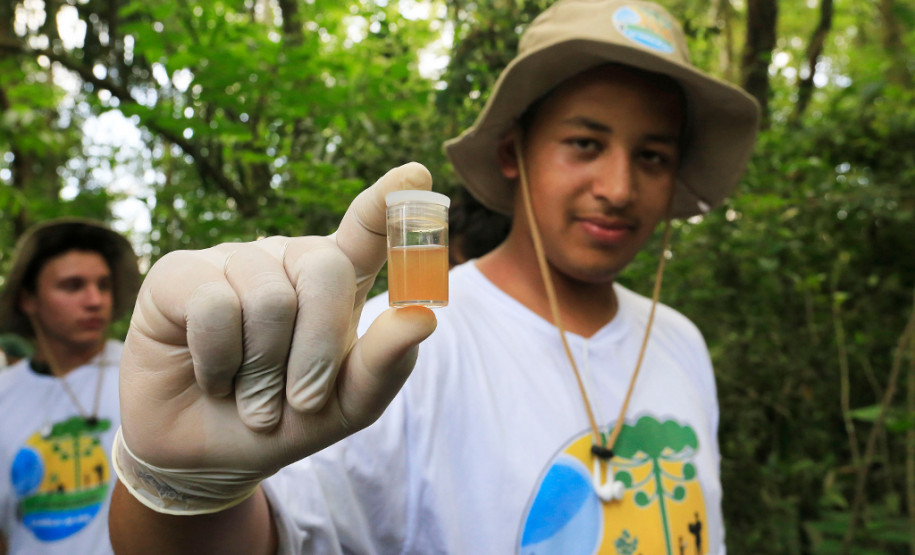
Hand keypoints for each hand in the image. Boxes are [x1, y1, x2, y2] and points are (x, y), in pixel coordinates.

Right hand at [117, 163, 436, 501]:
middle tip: (301, 401)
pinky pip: (214, 306)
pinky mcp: (179, 272)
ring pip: (269, 298)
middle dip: (318, 350)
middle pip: (326, 269)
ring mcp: (233, 261)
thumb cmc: (282, 419)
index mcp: (336, 285)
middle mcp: (287, 261)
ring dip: (263, 370)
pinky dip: (219, 361)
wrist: (204, 454)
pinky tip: (211, 376)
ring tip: (249, 397)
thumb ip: (384, 366)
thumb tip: (424, 317)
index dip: (388, 202)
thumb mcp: (345, 406)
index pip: (366, 231)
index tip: (416, 174)